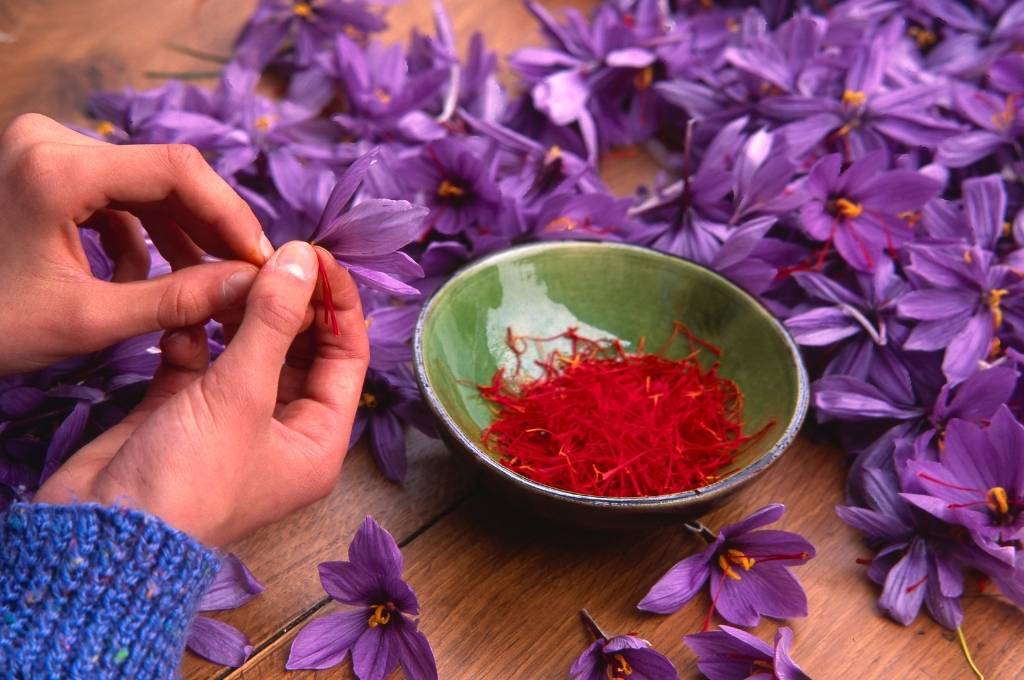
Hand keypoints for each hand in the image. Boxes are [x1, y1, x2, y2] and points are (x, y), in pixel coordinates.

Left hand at [0, 113, 274, 374]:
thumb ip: (178, 300)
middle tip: (247, 275)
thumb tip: (251, 286)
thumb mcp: (89, 320)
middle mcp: (50, 141)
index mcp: (56, 168)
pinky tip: (144, 277)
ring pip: (146, 186)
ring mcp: (45, 150)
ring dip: (180, 236)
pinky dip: (143, 234)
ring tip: (204, 285)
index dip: (230, 214)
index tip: (262, 259)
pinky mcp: (46, 168)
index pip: (176, 170)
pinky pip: (118, 195)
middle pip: (164, 174)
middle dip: (209, 229)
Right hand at [36, 243, 369, 545]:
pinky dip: (194, 336)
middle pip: (299, 350)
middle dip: (285, 303)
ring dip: (237, 313)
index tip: (317, 255)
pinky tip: (184, 319)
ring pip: (248, 350)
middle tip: (264, 258)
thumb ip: (274, 321)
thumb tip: (305, 258)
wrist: (101, 534)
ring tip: (223, 276)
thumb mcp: (242, 395)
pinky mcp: (184, 411)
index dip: (337, 304)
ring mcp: (232, 420)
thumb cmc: (190, 478)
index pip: (347, 357)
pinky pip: (201, 361)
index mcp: (318, 440)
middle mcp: (282, 430)